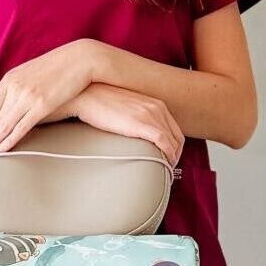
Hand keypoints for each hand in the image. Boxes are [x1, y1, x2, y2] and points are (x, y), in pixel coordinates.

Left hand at [0, 41, 96, 160]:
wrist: (80, 59)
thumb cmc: (56, 68)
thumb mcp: (27, 73)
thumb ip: (8, 88)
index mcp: (10, 79)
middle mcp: (15, 87)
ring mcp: (27, 95)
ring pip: (5, 125)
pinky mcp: (42, 104)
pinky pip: (21, 127)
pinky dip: (10, 141)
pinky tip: (3, 151)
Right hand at [69, 84, 184, 167]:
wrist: (87, 95)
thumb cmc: (101, 102)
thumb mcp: (127, 107)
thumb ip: (138, 117)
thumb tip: (138, 134)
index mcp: (155, 103)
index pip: (175, 129)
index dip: (175, 147)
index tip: (169, 158)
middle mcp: (157, 107)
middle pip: (177, 137)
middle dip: (176, 155)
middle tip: (168, 168)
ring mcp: (150, 115)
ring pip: (173, 142)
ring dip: (172, 159)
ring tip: (165, 171)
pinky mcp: (142, 123)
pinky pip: (164, 142)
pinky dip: (168, 156)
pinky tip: (164, 164)